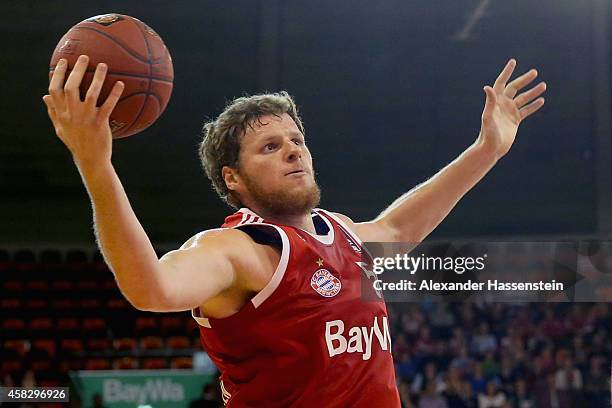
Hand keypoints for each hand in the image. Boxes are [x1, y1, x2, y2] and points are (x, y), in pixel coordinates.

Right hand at [43, 54, 123, 169]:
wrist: (90, 159)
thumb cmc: (76, 142)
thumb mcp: (60, 128)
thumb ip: (53, 111)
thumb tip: (44, 96)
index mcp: (61, 113)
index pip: (55, 89)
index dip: (57, 74)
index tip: (62, 61)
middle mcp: (72, 114)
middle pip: (71, 87)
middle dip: (77, 70)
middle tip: (84, 57)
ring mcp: (86, 118)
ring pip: (90, 94)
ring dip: (97, 78)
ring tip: (103, 65)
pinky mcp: (100, 123)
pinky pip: (108, 105)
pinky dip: (114, 94)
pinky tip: (121, 84)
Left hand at [478, 58, 545, 159]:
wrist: (491, 149)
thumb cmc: (487, 134)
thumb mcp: (488, 116)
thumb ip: (490, 102)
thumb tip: (487, 87)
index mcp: (495, 101)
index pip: (501, 83)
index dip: (507, 72)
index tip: (513, 62)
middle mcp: (502, 105)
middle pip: (514, 88)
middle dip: (524, 80)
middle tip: (535, 72)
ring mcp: (509, 112)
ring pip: (523, 99)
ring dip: (533, 92)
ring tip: (543, 85)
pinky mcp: (515, 120)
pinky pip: (526, 110)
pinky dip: (533, 105)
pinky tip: (542, 100)